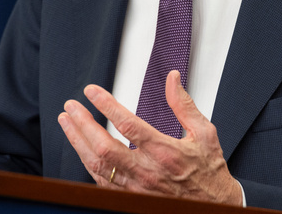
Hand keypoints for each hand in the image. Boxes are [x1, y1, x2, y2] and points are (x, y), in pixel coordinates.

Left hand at [57, 70, 241, 204]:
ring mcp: (136, 187)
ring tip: (67, 122)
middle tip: (71, 106)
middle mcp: (147, 171)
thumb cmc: (209, 170)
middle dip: (83, 124)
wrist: (214, 207)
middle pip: (104, 146)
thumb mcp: (204, 132)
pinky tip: (81, 149)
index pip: (127, 124)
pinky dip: (88, 163)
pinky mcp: (130, 197)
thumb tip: (172, 79)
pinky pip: (101, 181)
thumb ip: (183, 104)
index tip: (92, 92)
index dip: (106, 105)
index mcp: (165, 152)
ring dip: (78, 142)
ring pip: (97, 165)